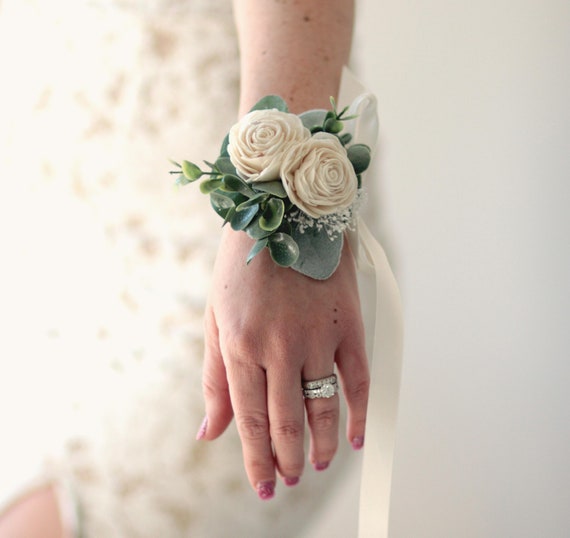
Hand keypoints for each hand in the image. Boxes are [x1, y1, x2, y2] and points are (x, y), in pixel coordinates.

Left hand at [198, 226, 368, 498]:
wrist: (284, 215)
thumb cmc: (242, 268)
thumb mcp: (216, 319)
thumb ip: (214, 378)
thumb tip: (210, 433)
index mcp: (241, 345)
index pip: (249, 419)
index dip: (257, 459)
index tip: (265, 486)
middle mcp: (280, 346)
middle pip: (286, 421)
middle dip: (287, 459)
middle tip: (289, 481)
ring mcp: (317, 336)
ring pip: (322, 407)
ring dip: (321, 445)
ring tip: (316, 466)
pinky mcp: (347, 325)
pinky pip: (358, 380)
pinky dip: (359, 414)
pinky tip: (354, 437)